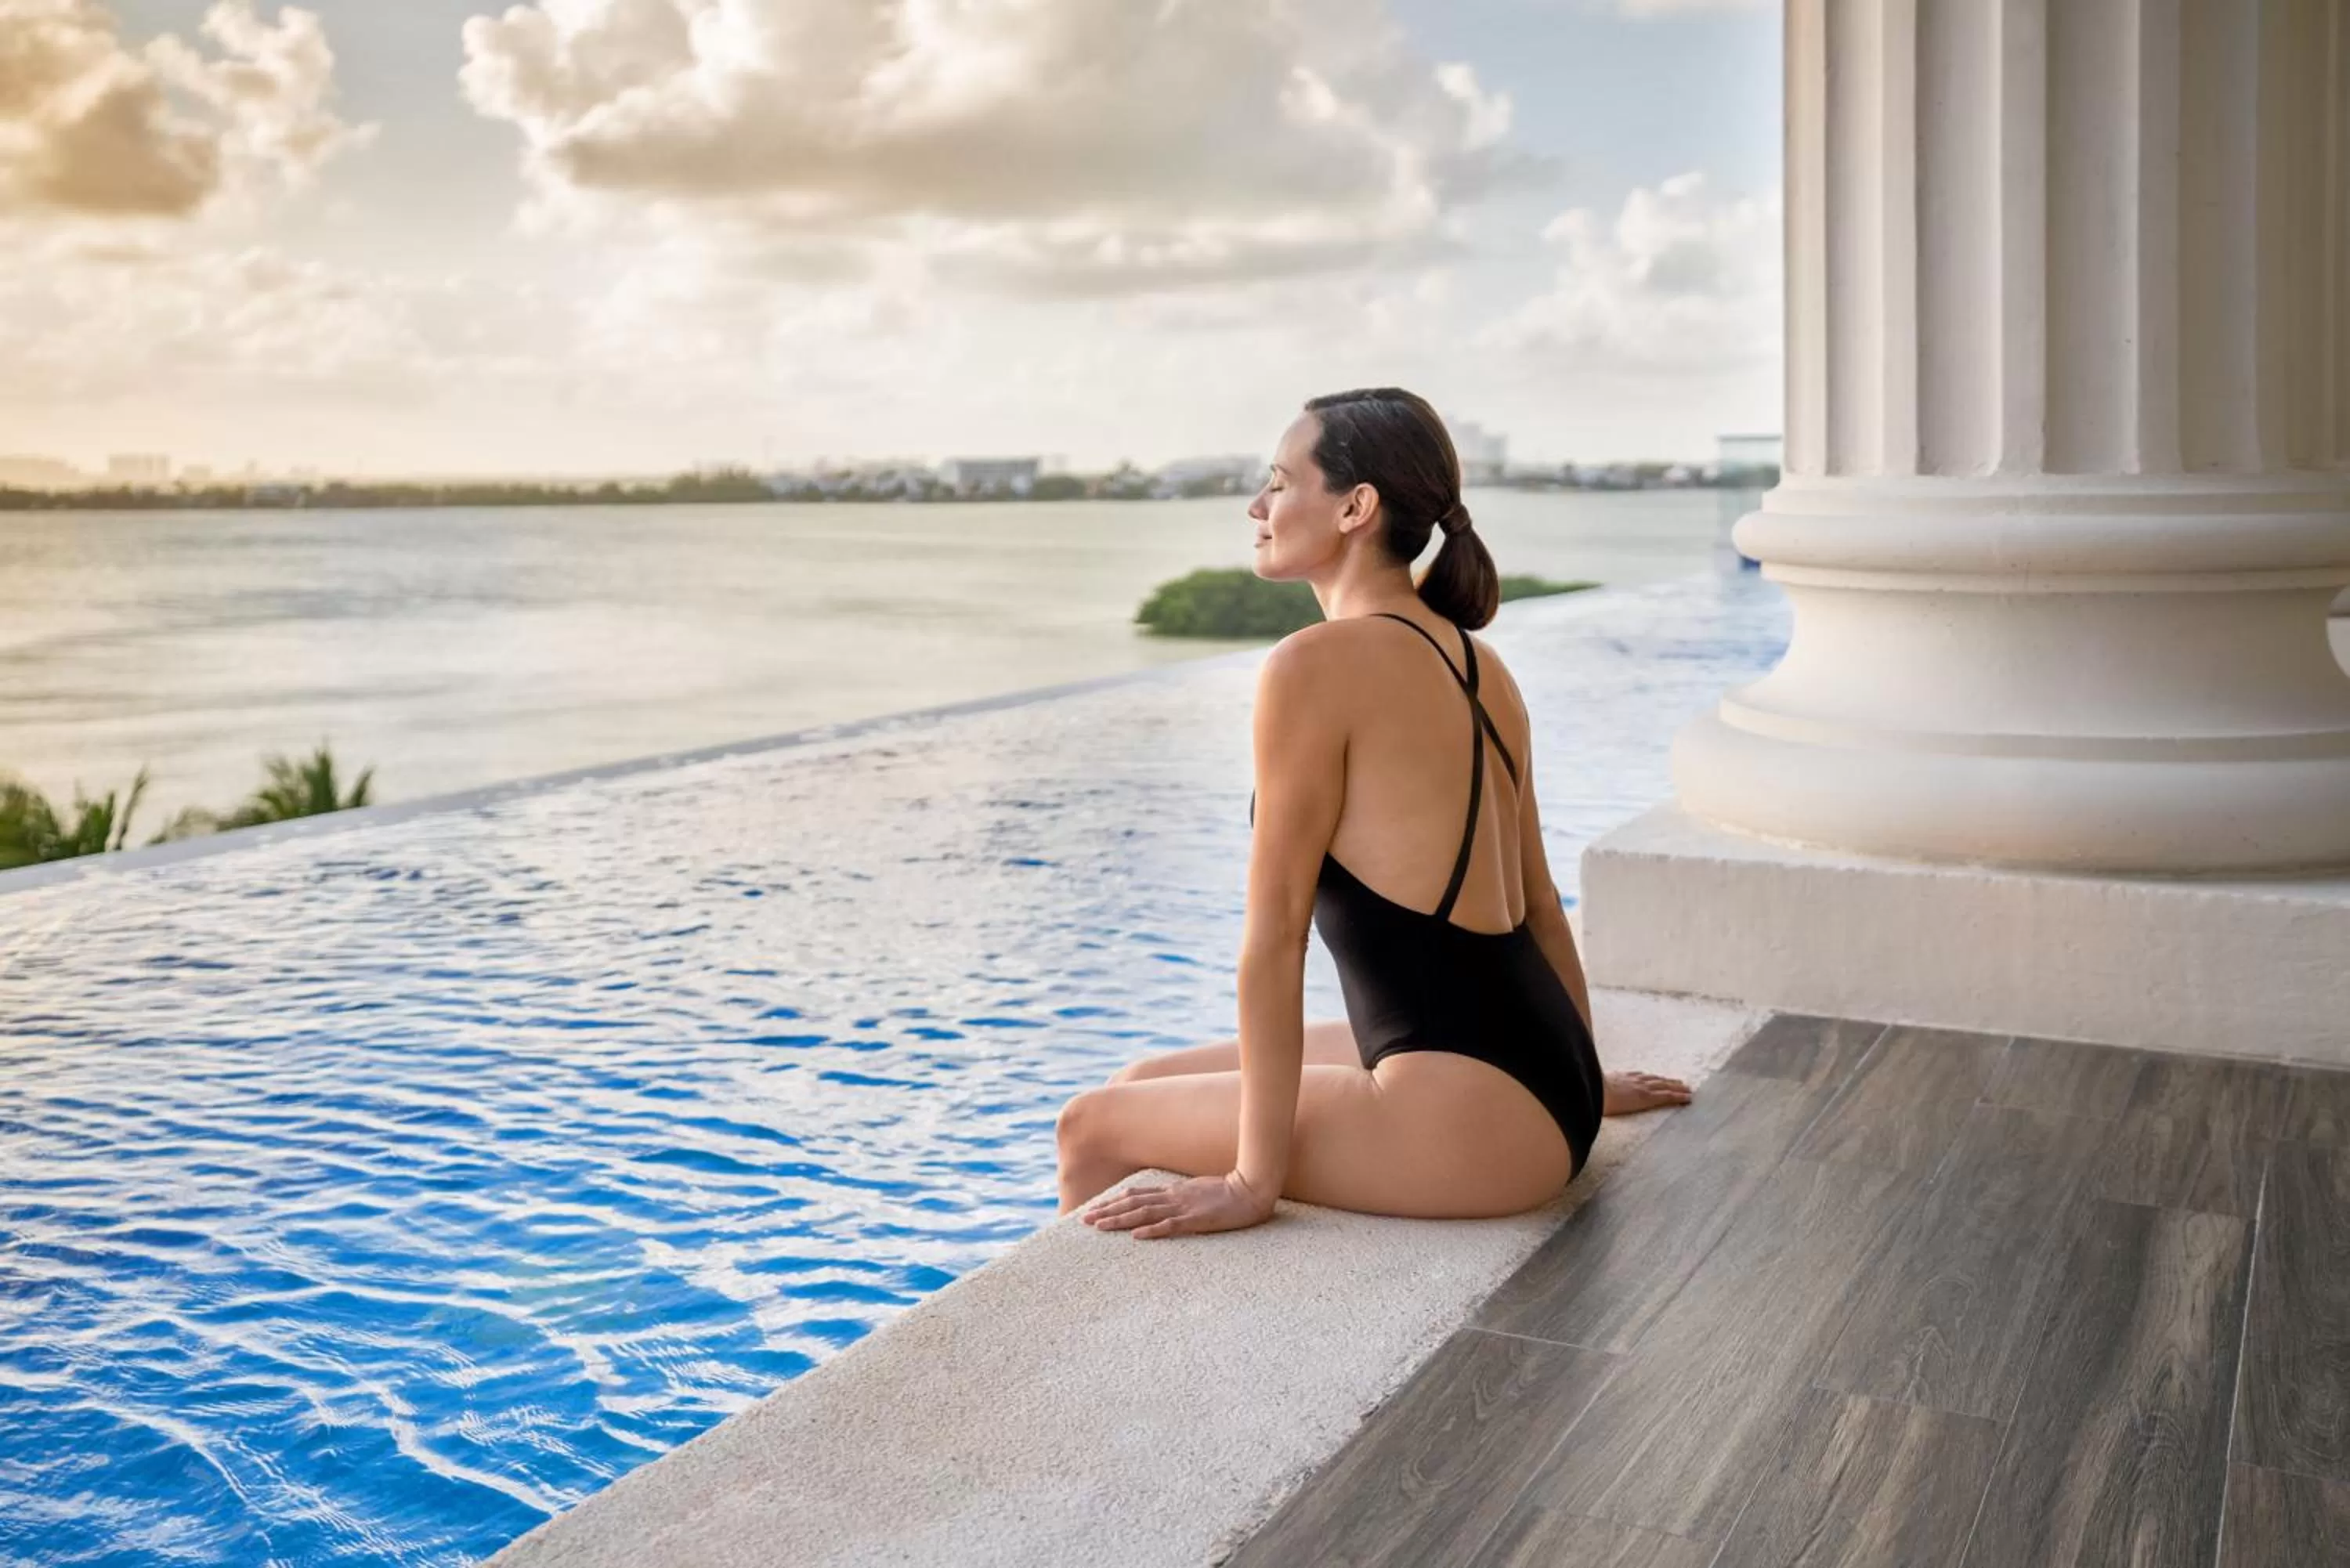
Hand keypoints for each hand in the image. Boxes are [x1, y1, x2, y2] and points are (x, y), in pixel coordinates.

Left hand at [1079, 1171, 1275, 1239]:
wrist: (1252, 1189)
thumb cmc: (1229, 1192)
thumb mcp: (1199, 1191)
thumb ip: (1180, 1196)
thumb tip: (1162, 1203)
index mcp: (1174, 1191)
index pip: (1137, 1195)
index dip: (1114, 1201)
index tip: (1095, 1208)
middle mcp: (1173, 1196)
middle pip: (1133, 1203)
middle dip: (1108, 1211)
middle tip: (1085, 1220)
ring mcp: (1184, 1207)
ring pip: (1144, 1213)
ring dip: (1120, 1220)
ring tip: (1099, 1227)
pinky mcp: (1197, 1219)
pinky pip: (1170, 1225)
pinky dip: (1152, 1230)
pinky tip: (1136, 1237)